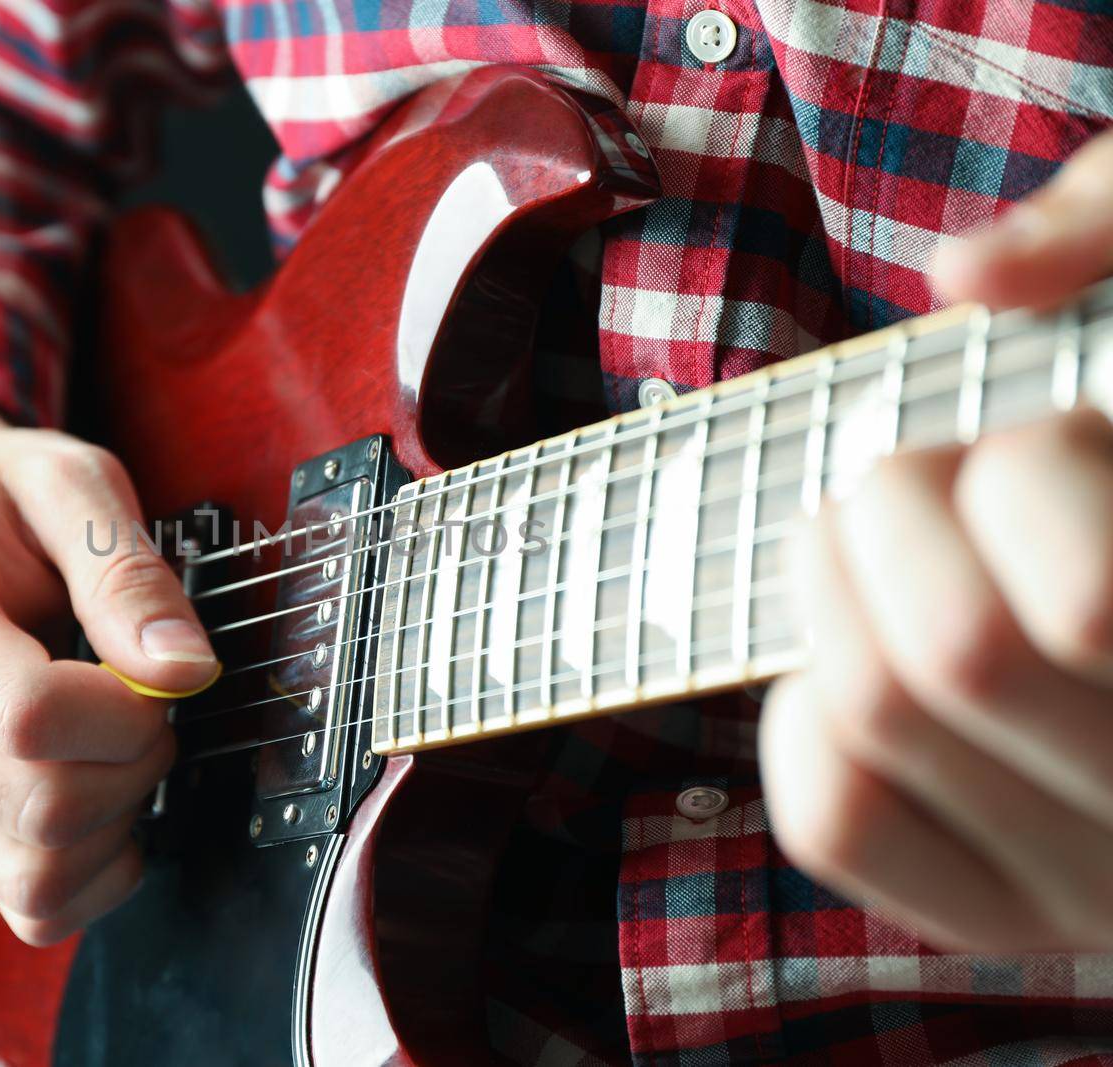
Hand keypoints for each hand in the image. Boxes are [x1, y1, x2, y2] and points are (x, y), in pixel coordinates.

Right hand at [0, 396, 216, 944]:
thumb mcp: (69, 486)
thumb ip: (127, 574)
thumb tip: (182, 670)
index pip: (25, 716)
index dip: (125, 710)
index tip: (157, 671)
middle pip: (38, 806)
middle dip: (135, 762)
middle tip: (149, 705)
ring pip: (35, 872)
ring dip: (118, 821)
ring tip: (123, 747)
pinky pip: (31, 906)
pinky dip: (96, 871)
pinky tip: (110, 800)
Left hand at [760, 128, 1112, 952]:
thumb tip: (967, 280)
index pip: (1079, 602)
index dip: (1020, 471)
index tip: (1036, 434)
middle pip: (953, 654)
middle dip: (897, 500)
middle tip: (928, 463)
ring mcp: (1105, 886)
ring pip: (878, 717)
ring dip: (834, 577)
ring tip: (892, 532)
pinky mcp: (1003, 913)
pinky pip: (837, 814)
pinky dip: (803, 702)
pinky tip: (865, 644)